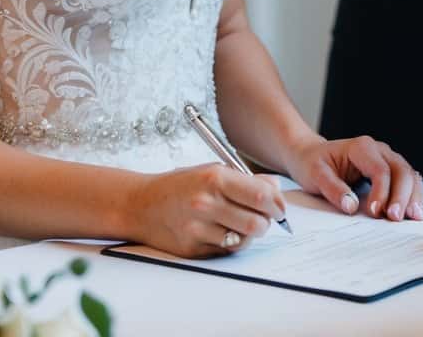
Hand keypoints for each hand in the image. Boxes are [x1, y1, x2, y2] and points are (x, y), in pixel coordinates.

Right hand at [132, 163, 287, 257]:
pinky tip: (224, 231)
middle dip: (267, 222)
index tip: (280, 207)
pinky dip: (232, 242)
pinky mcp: (194, 249)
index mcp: (215, 178)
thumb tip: (276, 189)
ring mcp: (199, 228)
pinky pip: (226, 250)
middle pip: (257, 222)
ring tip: (243, 224)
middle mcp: (207, 203)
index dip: (278, 203)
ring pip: (244, 239)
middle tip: (266, 218)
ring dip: (250, 234)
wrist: (142, 205)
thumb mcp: (212, 171)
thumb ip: (246, 180)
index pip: (261, 195)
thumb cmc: (181, 185)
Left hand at [285, 134, 422, 220]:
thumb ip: (333, 188)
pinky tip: (413, 212)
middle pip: (400, 170)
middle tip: (395, 218)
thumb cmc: (313, 163)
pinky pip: (407, 181)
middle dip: (402, 195)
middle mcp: (378, 150)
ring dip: (412, 196)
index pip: (380, 169)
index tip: (375, 212)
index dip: (381, 191)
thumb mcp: (315, 174)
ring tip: (412, 217)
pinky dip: (412, 196)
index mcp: (361, 147)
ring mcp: (386, 160)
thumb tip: (351, 206)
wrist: (311, 156)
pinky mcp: (389, 172)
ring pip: (409, 175)